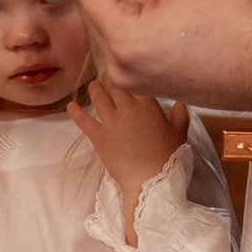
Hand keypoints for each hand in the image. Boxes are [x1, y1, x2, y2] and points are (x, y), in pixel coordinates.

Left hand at [69, 78, 189, 238]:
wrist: (150, 181)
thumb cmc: (169, 157)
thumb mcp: (180, 134)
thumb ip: (180, 114)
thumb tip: (180, 102)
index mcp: (148, 104)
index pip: (134, 80)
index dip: (128, 73)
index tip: (126, 70)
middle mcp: (127, 107)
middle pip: (114, 84)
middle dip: (109, 77)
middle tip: (108, 75)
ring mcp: (110, 121)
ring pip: (98, 96)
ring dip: (95, 88)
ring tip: (94, 85)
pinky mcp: (98, 136)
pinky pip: (83, 120)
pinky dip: (75, 112)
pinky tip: (71, 106)